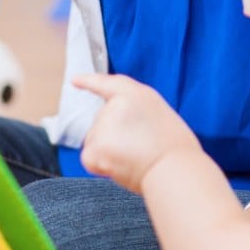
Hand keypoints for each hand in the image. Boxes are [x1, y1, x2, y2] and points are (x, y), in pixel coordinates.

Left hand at [75, 73, 201, 192]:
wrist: (173, 168)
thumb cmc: (174, 148)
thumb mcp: (158, 113)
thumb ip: (134, 111)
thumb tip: (118, 126)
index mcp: (135, 93)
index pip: (106, 83)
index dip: (89, 81)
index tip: (75, 81)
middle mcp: (114, 105)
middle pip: (102, 121)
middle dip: (114, 135)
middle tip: (139, 147)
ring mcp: (102, 125)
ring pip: (96, 140)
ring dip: (108, 151)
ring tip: (134, 158)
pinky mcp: (94, 146)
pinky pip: (90, 157)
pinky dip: (101, 165)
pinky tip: (120, 167)